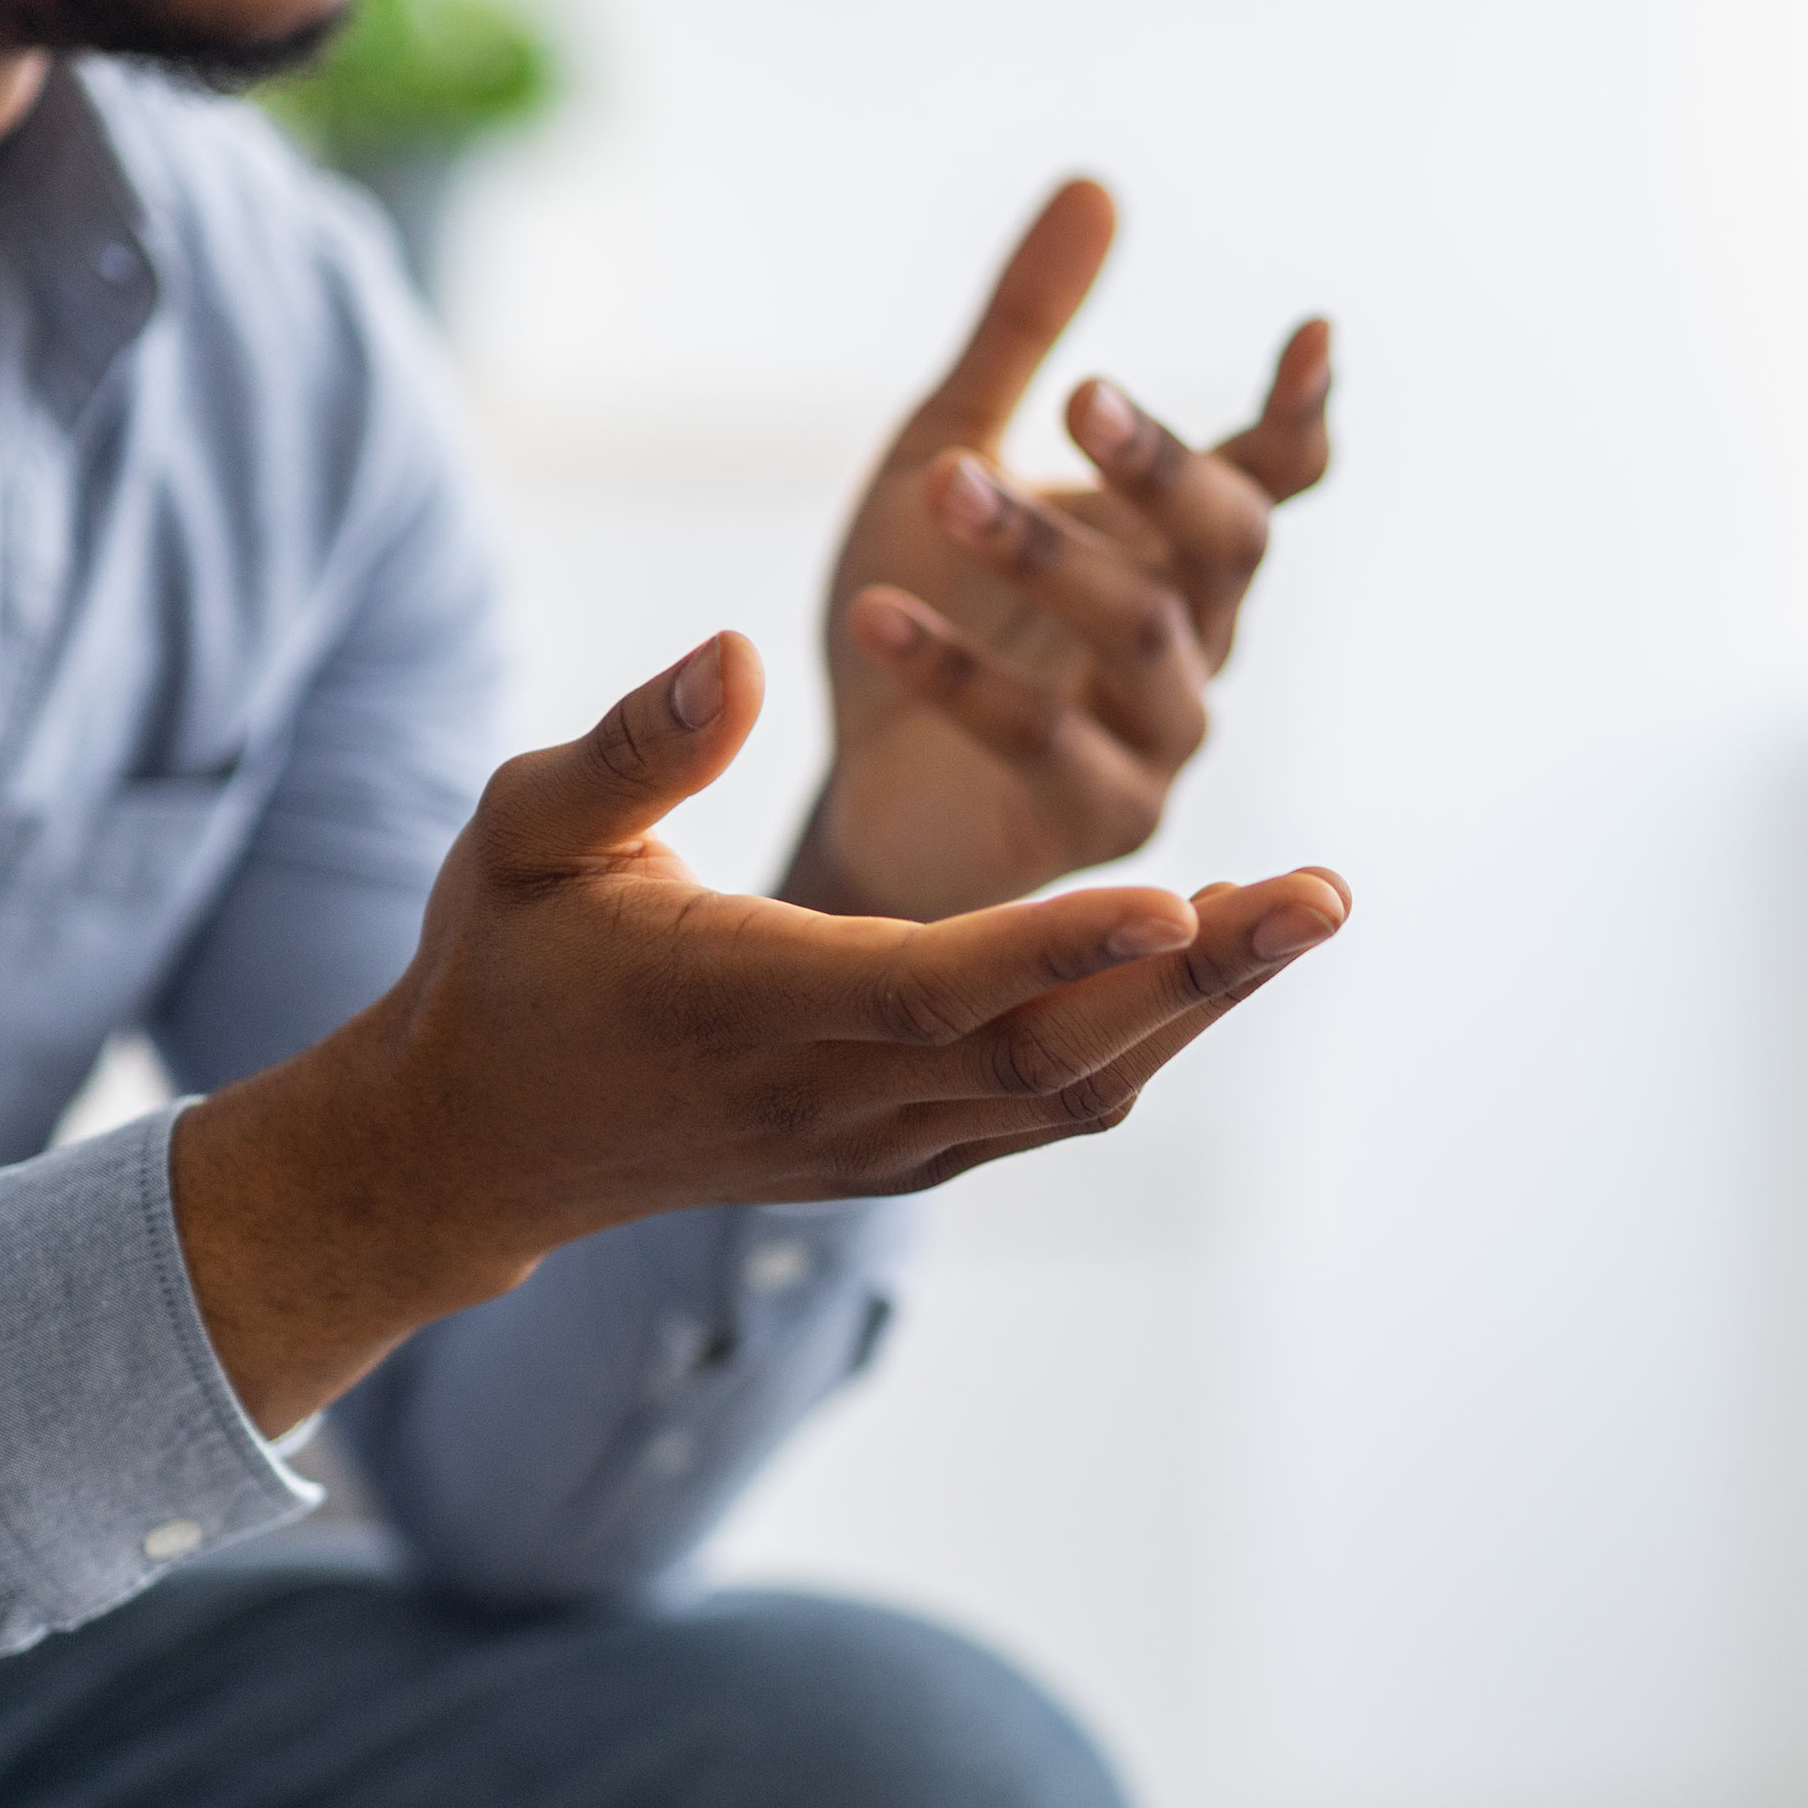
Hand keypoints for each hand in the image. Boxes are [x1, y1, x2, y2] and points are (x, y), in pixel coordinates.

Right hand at [175, 633, 1349, 1434]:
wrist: (481, 1144)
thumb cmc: (506, 959)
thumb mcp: (527, 831)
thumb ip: (631, 746)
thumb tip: (733, 652)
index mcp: (745, 1005)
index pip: (930, 985)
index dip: (1058, 948)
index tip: (1180, 896)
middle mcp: (834, 1094)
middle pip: (1052, 1053)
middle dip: (1201, 977)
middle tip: (1325, 891)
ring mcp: (883, 1143)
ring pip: (1076, 1089)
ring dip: (1200, 1008)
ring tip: (1305, 909)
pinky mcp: (909, 1156)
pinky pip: (1055, 1105)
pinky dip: (1149, 1036)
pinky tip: (1221, 956)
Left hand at [787, 178, 1335, 923]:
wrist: (858, 790)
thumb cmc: (926, 609)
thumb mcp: (946, 449)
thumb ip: (1020, 334)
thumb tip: (1097, 182)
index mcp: (1174, 545)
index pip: (1273, 474)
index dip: (1301, 413)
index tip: (1311, 335)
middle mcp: (1196, 636)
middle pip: (1230, 543)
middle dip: (1165, 469)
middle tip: (1084, 397)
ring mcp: (1159, 735)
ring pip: (1143, 634)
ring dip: (1048, 555)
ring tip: (944, 489)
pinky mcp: (1097, 821)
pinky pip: (1049, 742)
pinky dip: (963, 675)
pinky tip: (878, 612)